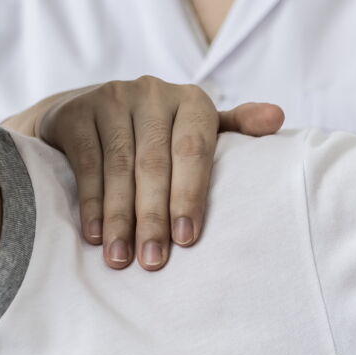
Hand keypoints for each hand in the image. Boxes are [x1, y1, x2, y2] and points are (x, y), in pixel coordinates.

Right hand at [6, 76, 282, 269]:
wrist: (86, 110)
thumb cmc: (159, 132)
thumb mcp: (198, 127)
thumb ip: (237, 127)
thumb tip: (278, 118)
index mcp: (191, 101)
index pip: (195, 149)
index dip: (190, 195)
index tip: (188, 240)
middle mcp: (153, 92)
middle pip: (154, 163)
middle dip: (153, 217)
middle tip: (153, 262)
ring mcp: (112, 98)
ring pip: (119, 167)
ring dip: (120, 218)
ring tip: (121, 260)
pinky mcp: (77, 111)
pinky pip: (87, 164)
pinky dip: (91, 203)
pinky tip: (94, 236)